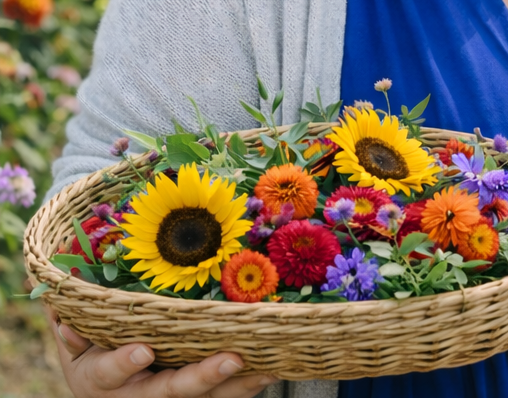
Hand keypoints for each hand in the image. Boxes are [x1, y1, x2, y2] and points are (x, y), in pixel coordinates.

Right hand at [48, 308, 277, 397]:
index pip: (109, 373)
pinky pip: (221, 397)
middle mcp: (135, 396)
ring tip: (267, 367)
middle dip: (201, 377)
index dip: (124, 363)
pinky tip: (271, 369)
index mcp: (98, 379)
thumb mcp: (70, 335)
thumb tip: (59, 297)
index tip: (143, 349)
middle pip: (169, 392)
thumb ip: (67, 318)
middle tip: (231, 358)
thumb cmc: (89, 345)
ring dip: (237, 385)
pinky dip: (245, 386)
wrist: (104, 388)